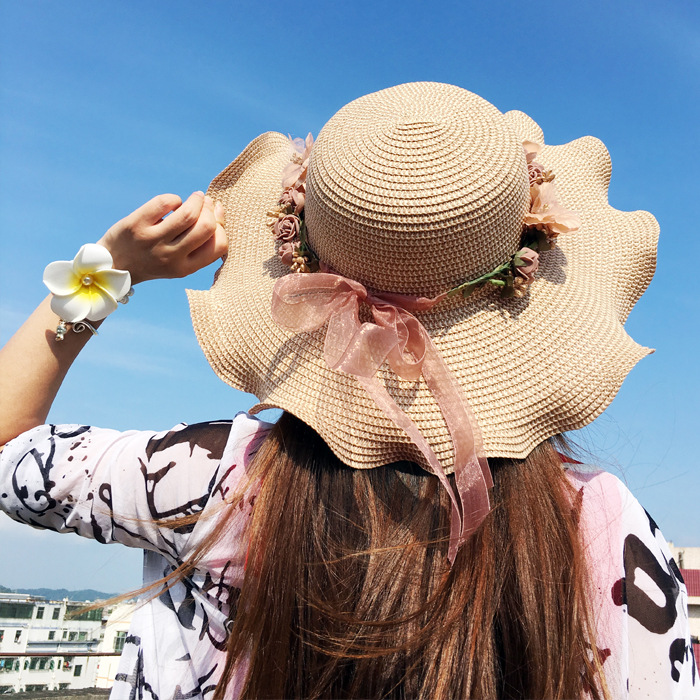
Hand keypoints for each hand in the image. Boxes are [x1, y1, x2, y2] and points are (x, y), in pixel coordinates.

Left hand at [97, 192, 227, 284]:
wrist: (114, 265)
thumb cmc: (153, 261)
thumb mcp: (179, 264)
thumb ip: (199, 246)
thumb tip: (218, 210)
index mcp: (185, 268)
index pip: (219, 245)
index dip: (221, 226)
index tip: (216, 214)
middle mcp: (170, 256)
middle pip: (205, 227)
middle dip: (210, 210)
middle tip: (206, 203)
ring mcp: (152, 240)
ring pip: (187, 213)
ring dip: (196, 200)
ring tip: (196, 197)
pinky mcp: (136, 224)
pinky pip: (164, 202)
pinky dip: (174, 199)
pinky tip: (172, 203)